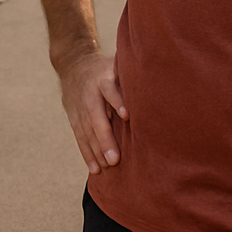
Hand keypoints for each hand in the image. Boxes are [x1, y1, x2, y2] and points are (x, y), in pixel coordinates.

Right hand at [56, 50, 125, 174]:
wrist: (73, 62)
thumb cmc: (105, 68)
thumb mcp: (116, 65)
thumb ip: (130, 77)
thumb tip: (158, 84)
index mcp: (102, 79)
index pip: (110, 90)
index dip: (117, 102)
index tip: (127, 115)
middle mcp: (89, 94)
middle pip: (96, 117)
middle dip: (105, 139)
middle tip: (115, 159)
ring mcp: (78, 107)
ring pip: (86, 131)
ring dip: (96, 150)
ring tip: (107, 166)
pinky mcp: (73, 117)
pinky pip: (79, 137)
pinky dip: (87, 153)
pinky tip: (95, 168)